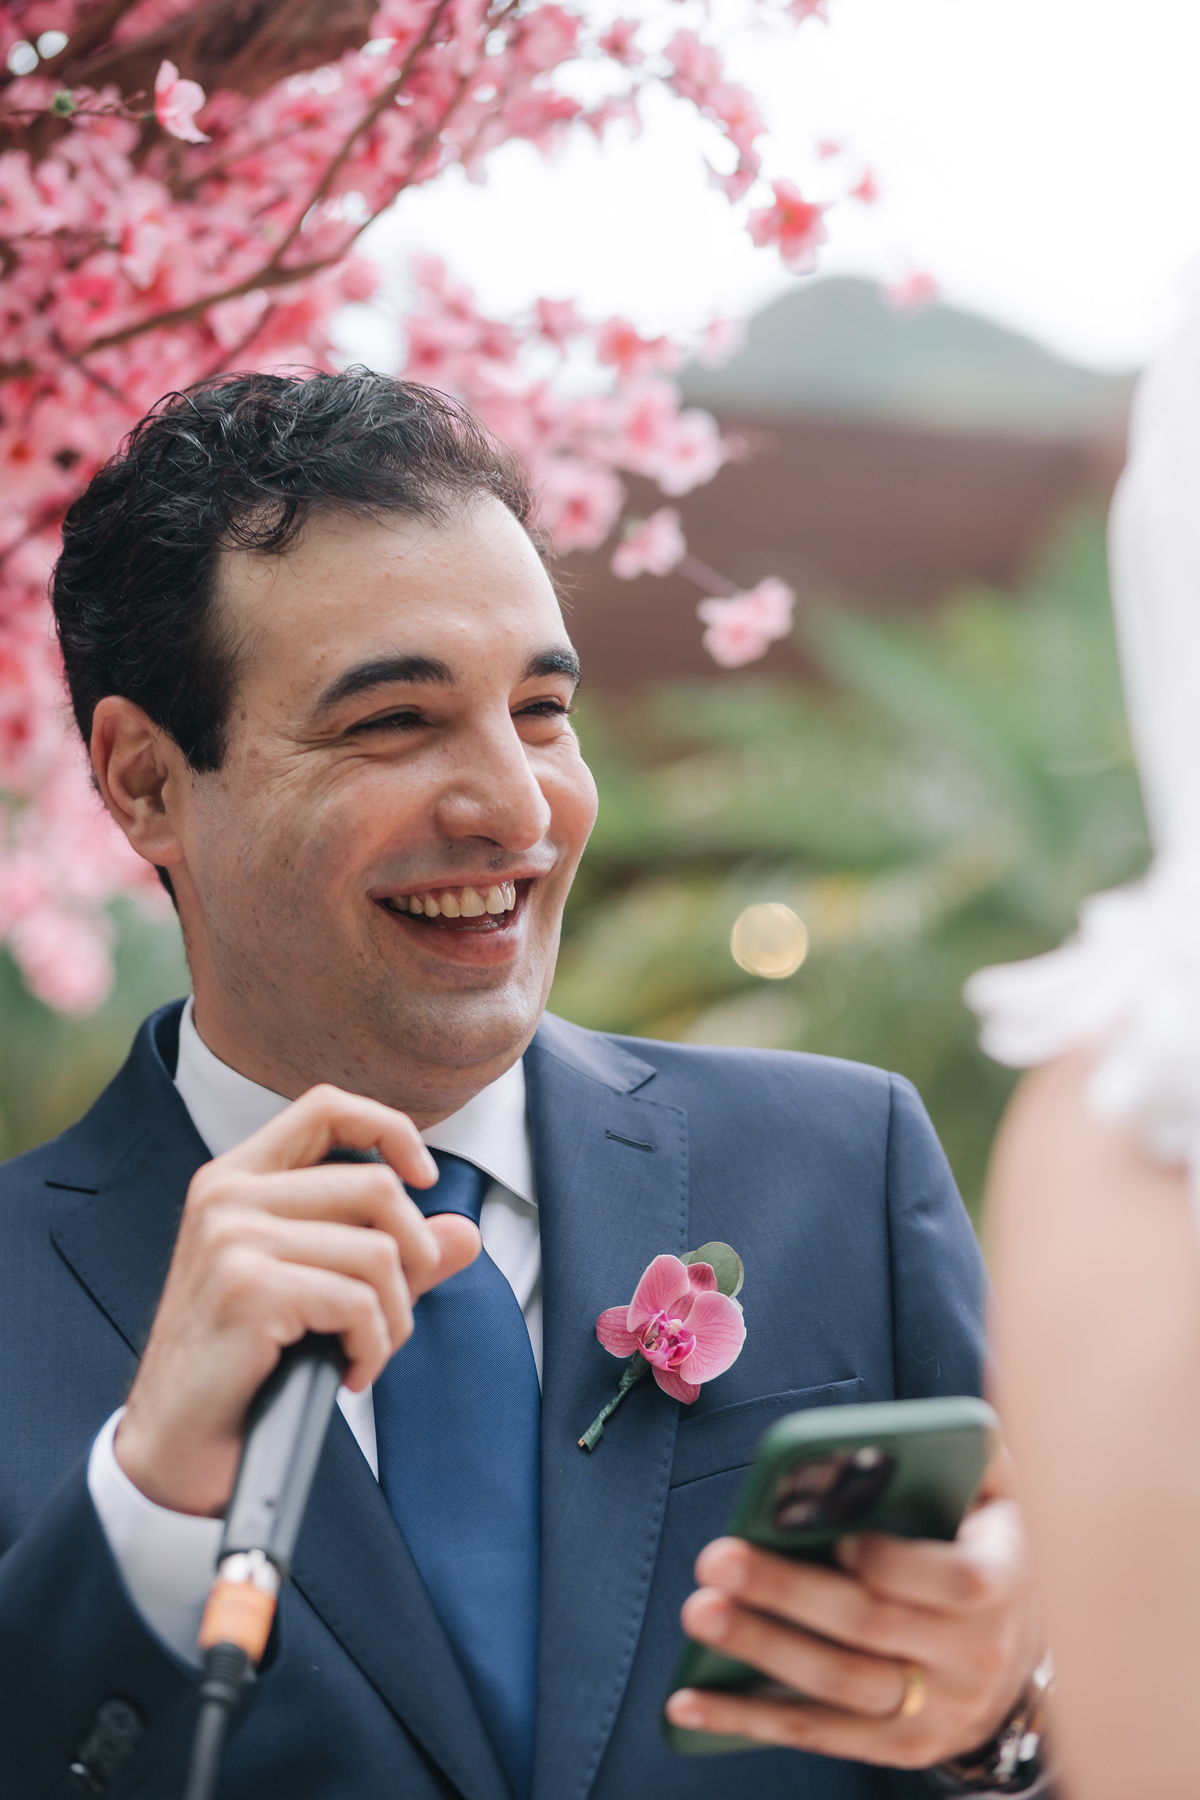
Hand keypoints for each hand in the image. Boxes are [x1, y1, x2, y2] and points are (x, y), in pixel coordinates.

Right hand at [114, 1085, 479, 1516]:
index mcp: (238, 1178)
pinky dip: (375, 1346)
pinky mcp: (248, 1288)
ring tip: (368, 1350)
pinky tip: (351, 1373)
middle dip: (415, 1258)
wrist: (180, 1444)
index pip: (327, 1106)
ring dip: (395, 1317)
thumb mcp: (322, 1291)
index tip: (425, 1179)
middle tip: (394, 1313)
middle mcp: (229, 1195)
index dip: (390, 1129)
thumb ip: (392, 1255)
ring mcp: (233, 1238)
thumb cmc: (246, 1364)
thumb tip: (466, 1234)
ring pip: (379, 1252)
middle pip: (377, 1187)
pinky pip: (360, 1302)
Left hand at [665, 1456, 1040, 1768]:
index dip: (896, 1563)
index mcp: (1005, 1579)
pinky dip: (748, 1720)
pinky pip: (818, 1734)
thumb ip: (967, 1452)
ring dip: (761, 1650)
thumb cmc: (982, 1543)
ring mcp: (940, 1710)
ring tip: (700, 1611)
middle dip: (789, 1593)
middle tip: (718, 1561)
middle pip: (870, 1626)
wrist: (1016, 1649)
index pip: (957, 1581)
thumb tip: (911, 1430)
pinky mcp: (901, 1746)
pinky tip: (687, 1702)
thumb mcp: (996, 1492)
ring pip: (838, 1684)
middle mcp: (977, 1654)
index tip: (839, 1538)